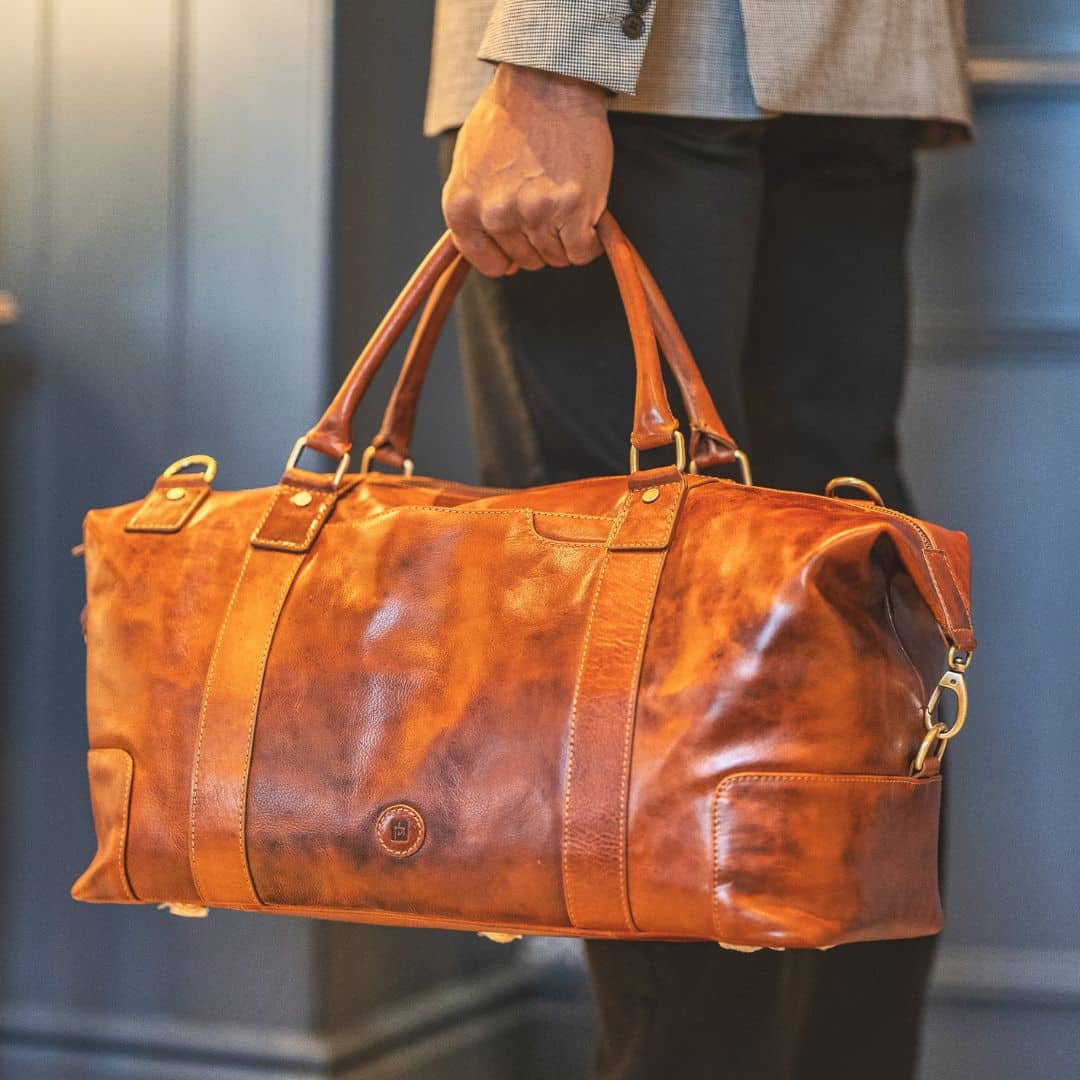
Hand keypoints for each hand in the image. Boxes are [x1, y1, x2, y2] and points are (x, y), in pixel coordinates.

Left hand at [442, 63, 612, 276]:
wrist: (547, 81)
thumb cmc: (508, 116)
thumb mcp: (468, 162)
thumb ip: (474, 208)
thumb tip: (493, 251)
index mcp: (463, 206)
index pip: (486, 262)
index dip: (506, 258)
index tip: (518, 248)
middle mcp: (496, 214)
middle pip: (525, 260)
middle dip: (538, 242)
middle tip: (547, 206)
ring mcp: (535, 212)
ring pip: (555, 257)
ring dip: (564, 239)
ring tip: (565, 202)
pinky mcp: (572, 208)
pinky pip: (582, 251)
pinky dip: (589, 243)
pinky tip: (588, 218)